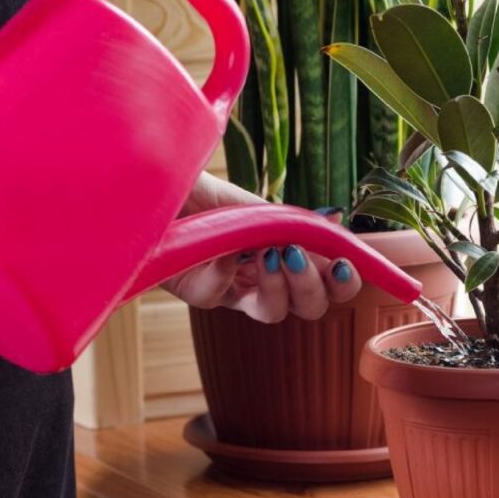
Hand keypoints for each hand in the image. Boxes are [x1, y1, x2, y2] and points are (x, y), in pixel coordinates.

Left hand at [161, 173, 362, 322]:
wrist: (154, 184)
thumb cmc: (204, 195)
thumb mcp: (254, 205)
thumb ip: (293, 221)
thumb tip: (337, 218)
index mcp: (285, 260)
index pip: (328, 285)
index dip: (343, 284)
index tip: (344, 265)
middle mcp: (262, 281)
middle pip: (309, 308)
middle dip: (313, 288)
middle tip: (299, 257)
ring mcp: (230, 290)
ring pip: (272, 312)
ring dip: (279, 286)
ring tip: (268, 255)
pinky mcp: (195, 291)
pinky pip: (216, 296)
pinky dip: (222, 273)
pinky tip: (221, 249)